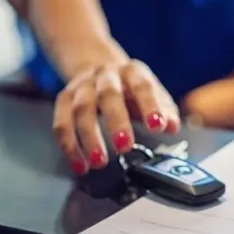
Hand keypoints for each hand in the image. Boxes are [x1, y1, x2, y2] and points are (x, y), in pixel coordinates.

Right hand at [52, 59, 179, 175]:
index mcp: (133, 72)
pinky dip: (69, 146)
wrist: (100, 68)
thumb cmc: (132, 88)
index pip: (143, 86)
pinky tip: (80, 166)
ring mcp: (82, 86)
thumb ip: (165, 111)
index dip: (150, 106)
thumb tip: (172, 126)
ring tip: (98, 162)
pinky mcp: (64, 98)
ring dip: (88, 137)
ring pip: (80, 109)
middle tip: (123, 146)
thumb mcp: (154, 94)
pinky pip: (61, 123)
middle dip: (116, 122)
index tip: (157, 126)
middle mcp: (106, 76)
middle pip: (108, 95)